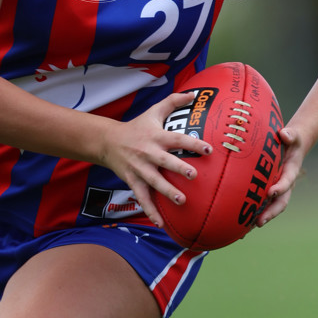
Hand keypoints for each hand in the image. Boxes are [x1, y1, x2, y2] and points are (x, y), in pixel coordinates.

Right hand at [100, 92, 212, 227]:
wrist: (109, 141)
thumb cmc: (137, 126)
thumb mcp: (154, 111)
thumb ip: (174, 101)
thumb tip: (194, 93)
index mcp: (157, 136)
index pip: (177, 139)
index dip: (192, 144)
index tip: (208, 149)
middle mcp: (149, 153)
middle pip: (165, 161)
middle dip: (179, 168)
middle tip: (194, 175)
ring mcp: (140, 169)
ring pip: (154, 182)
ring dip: (167, 192)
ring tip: (182, 200)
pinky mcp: (133, 181)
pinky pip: (142, 198)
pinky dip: (151, 211)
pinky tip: (162, 224)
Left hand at [254, 126, 304, 227]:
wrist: (292, 146)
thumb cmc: (291, 140)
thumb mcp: (292, 135)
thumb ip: (290, 135)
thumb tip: (284, 134)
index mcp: (291, 172)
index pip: (287, 182)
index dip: (280, 188)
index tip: (271, 192)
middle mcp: (285, 184)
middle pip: (280, 202)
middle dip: (270, 213)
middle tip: (259, 221)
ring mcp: (277, 188)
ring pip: (271, 207)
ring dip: (261, 217)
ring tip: (247, 229)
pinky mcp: (269, 190)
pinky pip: (262, 203)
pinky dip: (254, 213)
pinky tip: (242, 223)